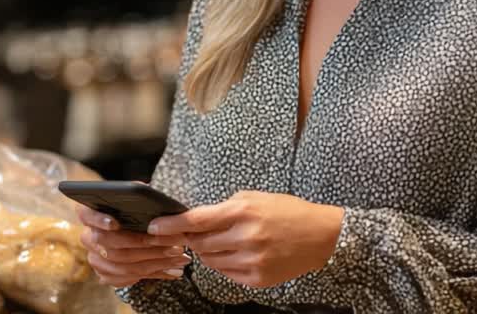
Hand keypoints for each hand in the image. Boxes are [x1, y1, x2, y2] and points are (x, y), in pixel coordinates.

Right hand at [75, 203, 191, 287]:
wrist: (131, 232)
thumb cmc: (133, 212)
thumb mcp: (133, 200)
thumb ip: (136, 195)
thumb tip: (145, 190)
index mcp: (89, 214)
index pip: (86, 215)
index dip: (99, 220)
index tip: (115, 223)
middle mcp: (88, 238)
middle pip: (112, 245)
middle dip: (145, 244)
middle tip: (173, 242)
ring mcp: (95, 259)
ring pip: (123, 265)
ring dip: (156, 261)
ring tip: (180, 256)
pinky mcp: (105, 275)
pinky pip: (129, 278)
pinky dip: (154, 274)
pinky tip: (173, 270)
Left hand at [147, 191, 344, 288]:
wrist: (321, 236)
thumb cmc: (287, 212)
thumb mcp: (255, 198)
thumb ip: (225, 207)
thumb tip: (196, 218)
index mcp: (243, 212)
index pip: (196, 220)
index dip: (172, 224)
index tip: (155, 227)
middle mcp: (246, 237)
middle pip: (199, 243)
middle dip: (192, 238)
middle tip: (195, 232)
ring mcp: (252, 261)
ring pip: (210, 261)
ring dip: (208, 251)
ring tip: (224, 241)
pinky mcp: (258, 279)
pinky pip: (226, 273)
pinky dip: (225, 263)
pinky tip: (238, 253)